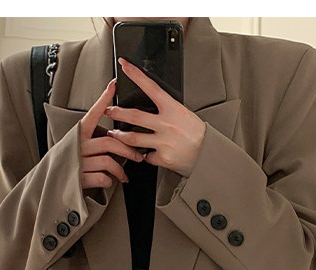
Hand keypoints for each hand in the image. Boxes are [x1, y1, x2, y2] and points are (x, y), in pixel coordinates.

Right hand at [80, 78, 147, 189]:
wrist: (53, 185)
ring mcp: (78, 162)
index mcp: (78, 134)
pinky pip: (103, 178)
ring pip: (108, 162)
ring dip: (120, 170)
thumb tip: (117, 139)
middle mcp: (78, 145)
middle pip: (109, 142)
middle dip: (128, 150)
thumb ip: (93, 141)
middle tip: (137, 156)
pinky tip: (109, 182)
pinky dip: (109, 181)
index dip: (103, 99)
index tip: (113, 85)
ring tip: (124, 175)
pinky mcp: (79, 179)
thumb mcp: (77, 148)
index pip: (93, 114)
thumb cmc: (70, 165)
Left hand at [103, 58, 206, 177]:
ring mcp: (164, 142)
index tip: (124, 64)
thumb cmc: (196, 132)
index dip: (136, 74)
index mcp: (173, 108)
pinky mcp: (163, 158)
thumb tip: (150, 102)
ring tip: (114, 135)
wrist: (207, 153)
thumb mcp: (183, 113)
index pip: (151, 87)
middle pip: (134, 116)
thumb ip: (166, 109)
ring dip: (120, 137)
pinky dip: (144, 155)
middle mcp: (167, 124)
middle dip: (116, 113)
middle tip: (108, 111)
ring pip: (133, 139)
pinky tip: (144, 154)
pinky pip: (146, 156)